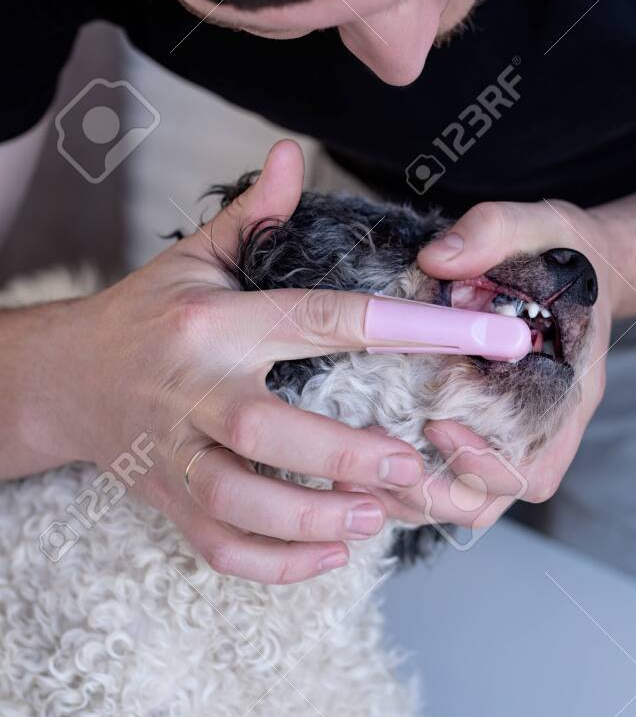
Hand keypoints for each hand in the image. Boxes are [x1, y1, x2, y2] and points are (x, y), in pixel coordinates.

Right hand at [45, 141, 435, 583]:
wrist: (64, 378)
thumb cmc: (148, 313)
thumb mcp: (194, 256)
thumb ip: (254, 215)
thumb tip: (292, 153)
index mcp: (216, 321)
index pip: (322, 318)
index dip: (412, 328)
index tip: (490, 338)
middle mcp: (192, 388)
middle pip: (264, 428)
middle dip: (341, 455)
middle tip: (409, 467)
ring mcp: (174, 452)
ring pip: (237, 499)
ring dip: (309, 519)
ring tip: (372, 520)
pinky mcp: (166, 500)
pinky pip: (217, 544)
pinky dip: (273, 563)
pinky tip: (329, 557)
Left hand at [342, 200, 615, 528]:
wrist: (580, 263)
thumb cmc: (562, 250)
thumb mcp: (536, 225)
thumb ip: (492, 233)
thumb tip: (436, 258)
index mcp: (567, 392)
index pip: (535, 468)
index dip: (485, 464)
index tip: (436, 424)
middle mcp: (543, 428)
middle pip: (493, 500)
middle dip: (435, 493)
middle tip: (381, 460)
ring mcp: (511, 435)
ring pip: (466, 502)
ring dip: (412, 496)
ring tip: (359, 468)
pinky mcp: (481, 429)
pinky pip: (447, 479)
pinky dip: (406, 481)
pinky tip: (361, 458)